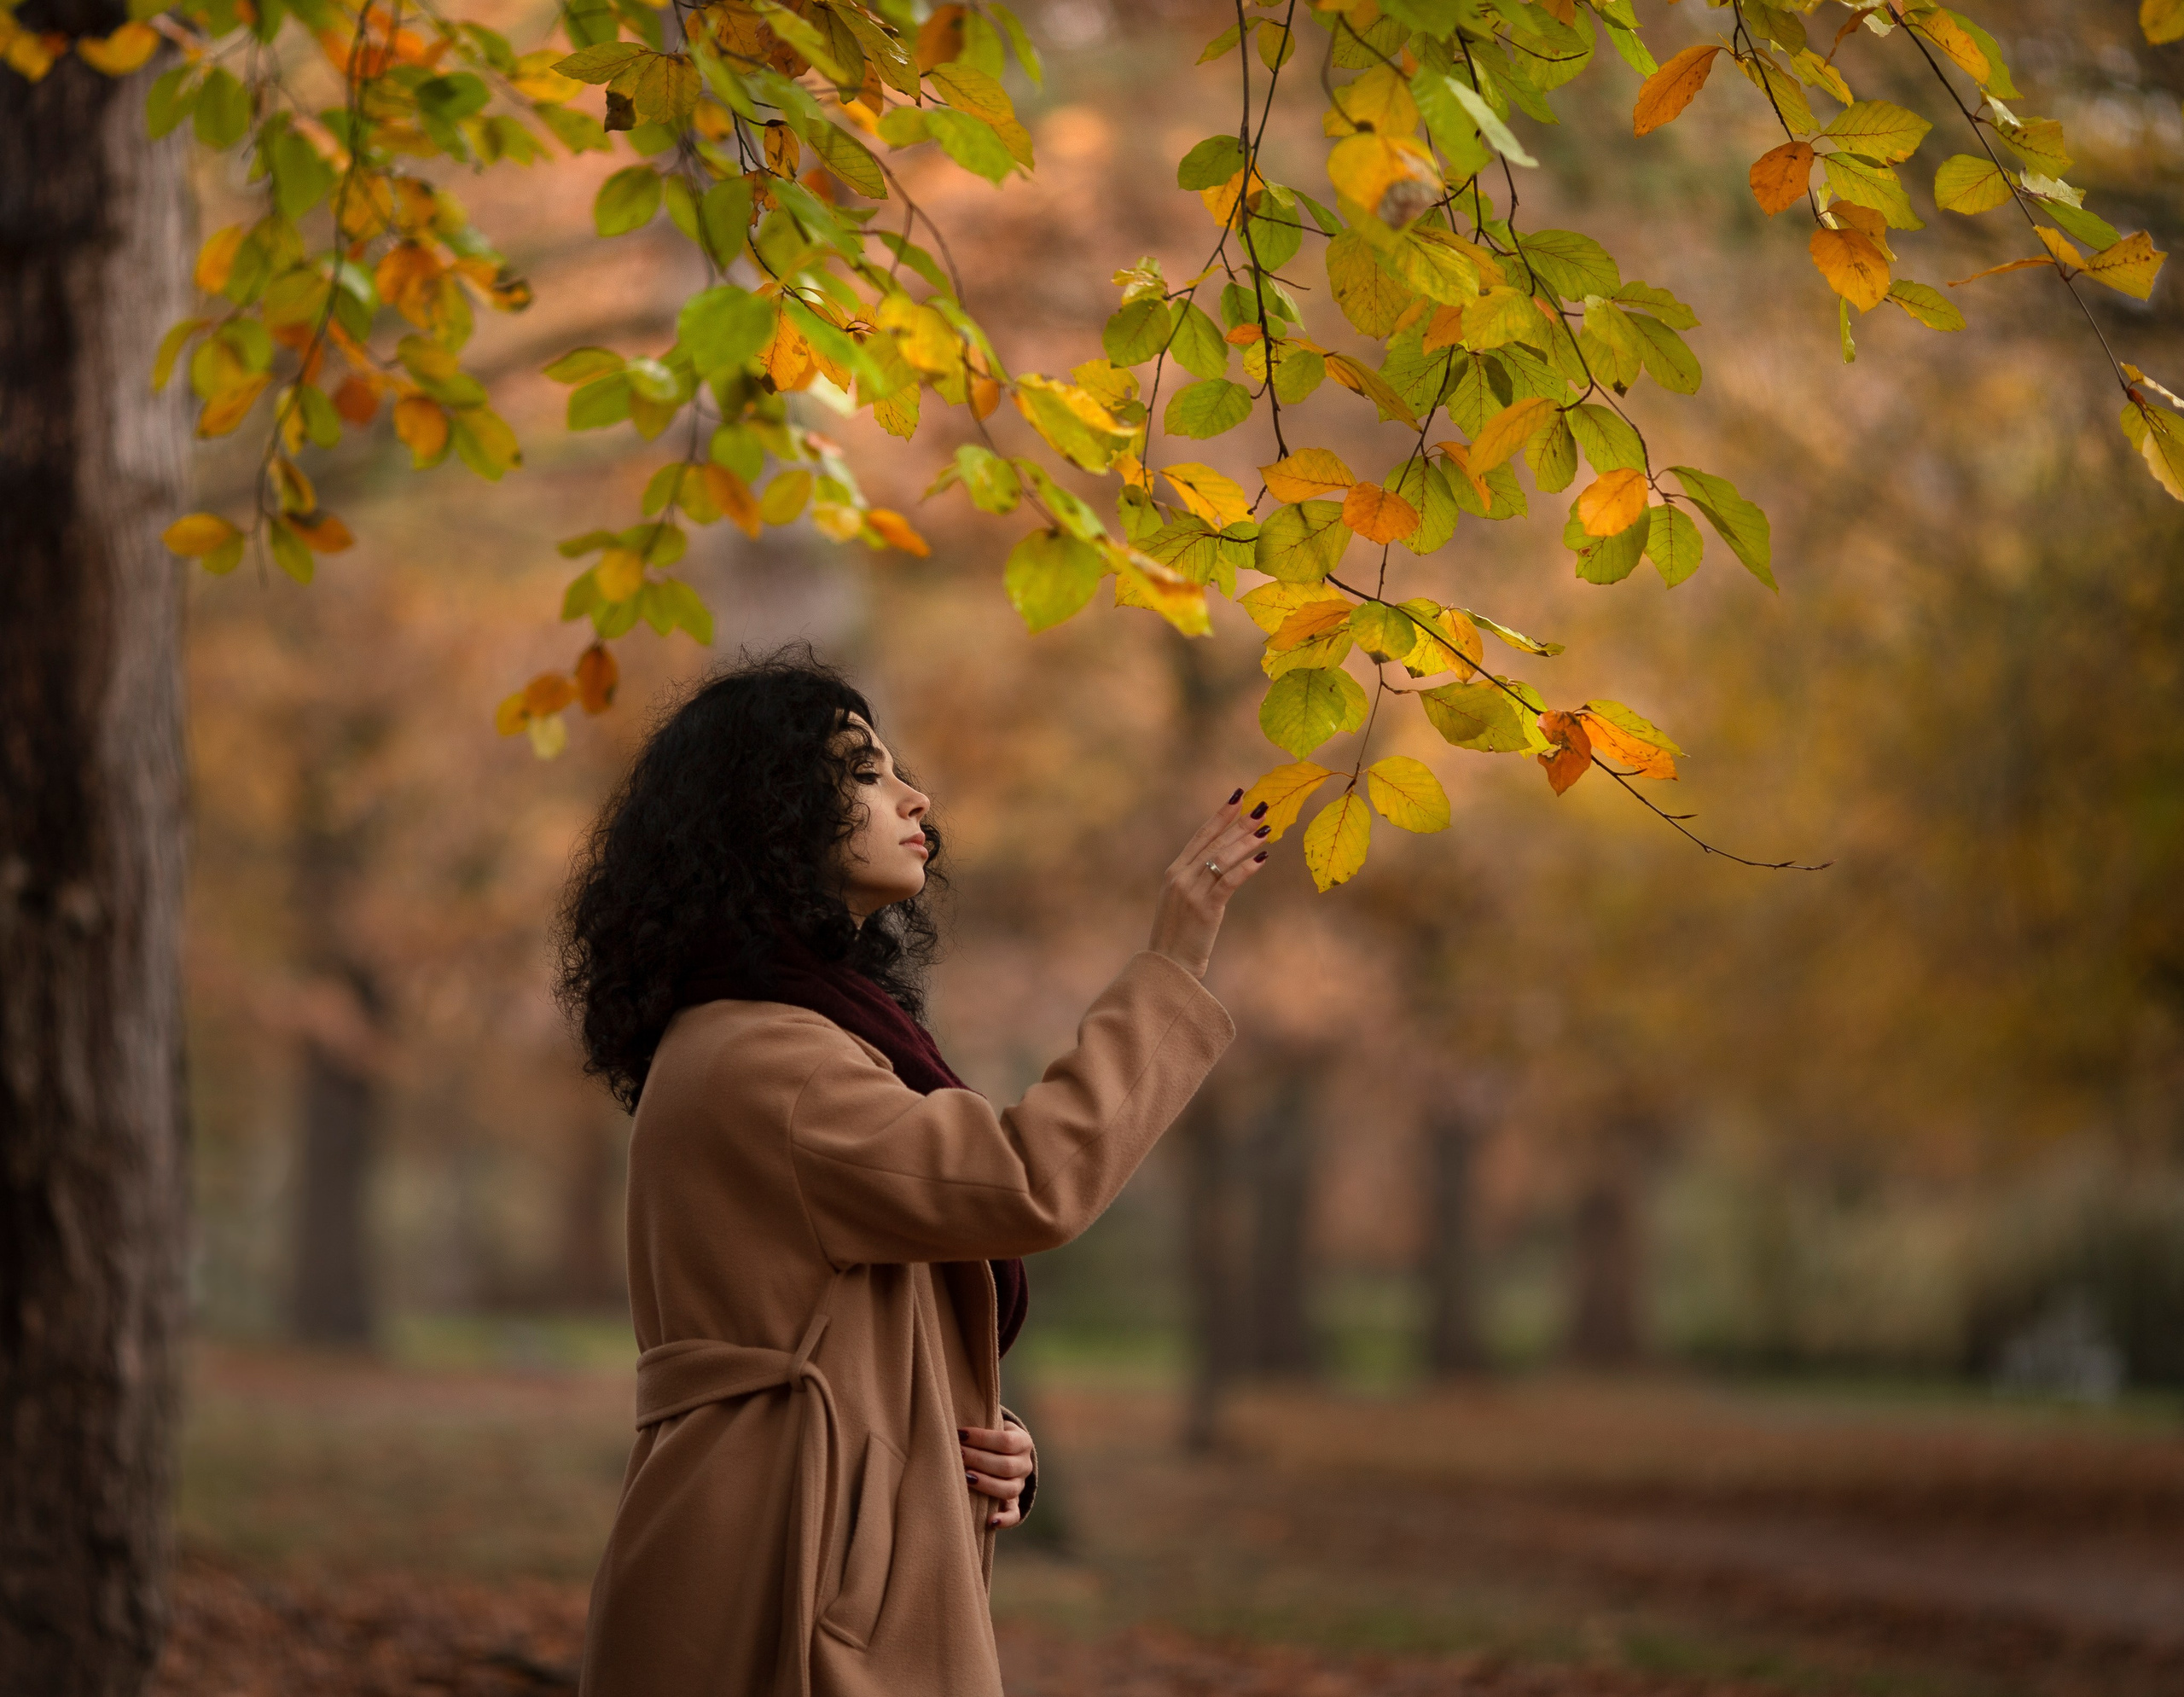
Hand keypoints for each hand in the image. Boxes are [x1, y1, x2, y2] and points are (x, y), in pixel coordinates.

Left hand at [960, 1422, 1033, 1529]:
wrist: (1001, 1454)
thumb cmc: (987, 1436)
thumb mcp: (991, 1423)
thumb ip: (981, 1417)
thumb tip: (954, 1414)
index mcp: (1022, 1441)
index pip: (1006, 1441)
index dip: (982, 1438)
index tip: (959, 1434)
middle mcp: (1025, 1464)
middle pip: (1005, 1465)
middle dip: (978, 1459)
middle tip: (957, 1455)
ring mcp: (1021, 1485)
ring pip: (1008, 1489)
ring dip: (985, 1484)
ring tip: (964, 1477)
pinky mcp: (1014, 1504)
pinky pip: (1014, 1515)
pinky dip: (1004, 1519)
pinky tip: (989, 1521)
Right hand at [1146, 789, 1274, 979]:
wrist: (1167, 968)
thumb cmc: (1177, 938)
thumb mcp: (1180, 903)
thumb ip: (1196, 882)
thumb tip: (1219, 866)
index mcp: (1174, 872)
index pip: (1200, 836)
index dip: (1220, 816)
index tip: (1237, 797)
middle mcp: (1180, 877)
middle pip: (1215, 842)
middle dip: (1240, 824)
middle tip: (1263, 807)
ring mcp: (1191, 892)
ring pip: (1223, 858)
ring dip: (1248, 842)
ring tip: (1268, 830)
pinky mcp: (1205, 909)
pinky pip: (1229, 881)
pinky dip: (1247, 868)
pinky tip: (1263, 858)